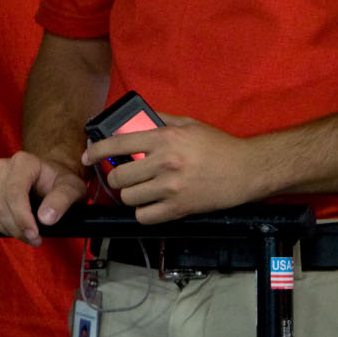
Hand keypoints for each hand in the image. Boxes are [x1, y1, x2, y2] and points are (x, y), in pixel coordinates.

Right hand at [0, 150, 86, 244]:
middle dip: (15, 228)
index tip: (34, 236)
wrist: (48, 178)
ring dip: (4, 229)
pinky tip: (5, 225)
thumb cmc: (59, 183)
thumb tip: (45, 218)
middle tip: (33, 239)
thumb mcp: (72, 189)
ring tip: (22, 233)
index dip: (22, 218)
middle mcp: (1, 167)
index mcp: (23, 162)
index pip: (14, 193)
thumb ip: (62, 201)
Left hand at [84, 113, 258, 224]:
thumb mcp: (189, 124)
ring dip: (131, 195)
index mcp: (164, 138)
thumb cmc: (219, 146)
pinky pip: (145, 216)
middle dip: (117, 177)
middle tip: (126, 176)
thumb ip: (160, 120)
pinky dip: (144, 213)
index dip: (96, 151)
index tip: (88, 156)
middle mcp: (165, 162)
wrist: (249, 169)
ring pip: (128, 197)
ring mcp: (171, 187)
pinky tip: (151, 205)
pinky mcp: (180, 207)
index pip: (117, 144)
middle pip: (119, 176)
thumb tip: (134, 120)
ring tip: (141, 190)